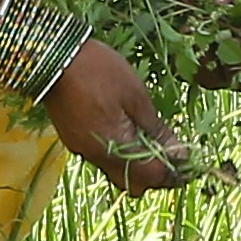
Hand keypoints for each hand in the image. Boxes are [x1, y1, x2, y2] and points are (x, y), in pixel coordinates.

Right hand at [44, 39, 192, 193]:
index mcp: (115, 147)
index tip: (189, 163)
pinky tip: (127, 131)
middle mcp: (97, 156)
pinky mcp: (74, 140)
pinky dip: (120, 153)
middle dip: (155, 175)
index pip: (152, 176)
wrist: (52, 57)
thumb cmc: (99, 71)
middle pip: (133, 184)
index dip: (174, 173)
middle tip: (170, 154)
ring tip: (150, 140)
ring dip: (137, 165)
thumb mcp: (135, 95)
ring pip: (117, 172)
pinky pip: (103, 158)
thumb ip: (156, 129)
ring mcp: (83, 150)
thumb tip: (179, 154)